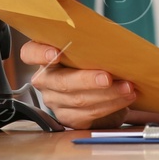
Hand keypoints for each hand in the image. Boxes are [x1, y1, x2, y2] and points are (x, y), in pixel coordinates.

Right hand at [20, 40, 136, 128]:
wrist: (106, 89)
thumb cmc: (95, 62)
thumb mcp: (90, 50)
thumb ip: (91, 45)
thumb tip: (113, 41)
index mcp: (45, 57)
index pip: (30, 52)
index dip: (39, 53)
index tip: (55, 53)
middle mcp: (46, 80)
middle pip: (61, 81)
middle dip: (87, 80)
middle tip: (108, 77)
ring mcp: (55, 101)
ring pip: (78, 100)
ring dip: (107, 94)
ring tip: (128, 87)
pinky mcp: (69, 118)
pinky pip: (88, 114)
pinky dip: (110, 105)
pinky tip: (125, 99)